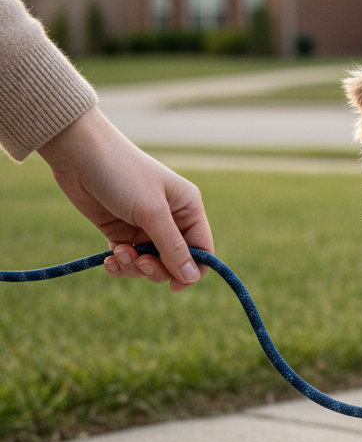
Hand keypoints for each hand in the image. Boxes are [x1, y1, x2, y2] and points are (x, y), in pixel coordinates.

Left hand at [38, 106, 213, 291]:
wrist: (79, 155)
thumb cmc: (123, 175)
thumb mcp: (152, 212)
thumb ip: (173, 247)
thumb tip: (191, 278)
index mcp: (188, 209)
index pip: (202, 249)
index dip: (192, 270)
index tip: (175, 286)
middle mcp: (170, 219)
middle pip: (175, 262)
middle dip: (157, 269)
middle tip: (141, 262)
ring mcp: (144, 227)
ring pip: (150, 264)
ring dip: (135, 267)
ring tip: (119, 254)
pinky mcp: (120, 231)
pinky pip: (128, 260)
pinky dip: (120, 264)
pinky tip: (108, 259)